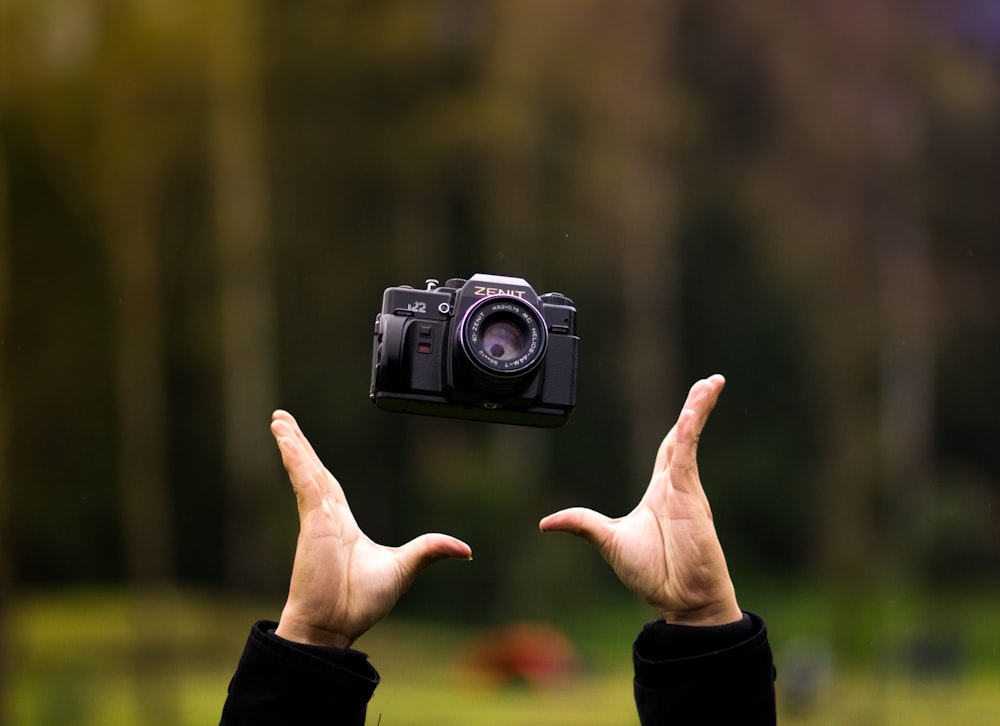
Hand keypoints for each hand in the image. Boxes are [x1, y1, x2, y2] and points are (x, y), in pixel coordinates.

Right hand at [270, 410, 471, 647]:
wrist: (334, 625)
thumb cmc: (359, 603)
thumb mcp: (404, 568)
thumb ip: (430, 550)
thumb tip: (465, 550)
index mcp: (343, 525)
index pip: (328, 483)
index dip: (315, 463)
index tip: (303, 447)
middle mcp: (327, 517)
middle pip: (313, 470)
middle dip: (297, 444)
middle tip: (282, 421)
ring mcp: (318, 517)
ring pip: (306, 471)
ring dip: (292, 444)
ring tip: (279, 421)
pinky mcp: (313, 521)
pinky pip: (305, 482)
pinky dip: (295, 460)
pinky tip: (285, 439)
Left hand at [539, 375, 741, 625]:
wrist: (682, 601)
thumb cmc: (656, 574)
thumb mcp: (608, 542)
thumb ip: (582, 524)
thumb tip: (546, 522)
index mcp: (661, 492)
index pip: (669, 448)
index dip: (679, 425)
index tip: (690, 404)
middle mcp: (676, 485)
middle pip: (684, 435)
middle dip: (696, 407)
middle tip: (710, 382)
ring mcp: (685, 489)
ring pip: (689, 439)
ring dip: (699, 409)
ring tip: (712, 384)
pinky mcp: (690, 497)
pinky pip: (687, 457)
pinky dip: (689, 432)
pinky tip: (692, 412)